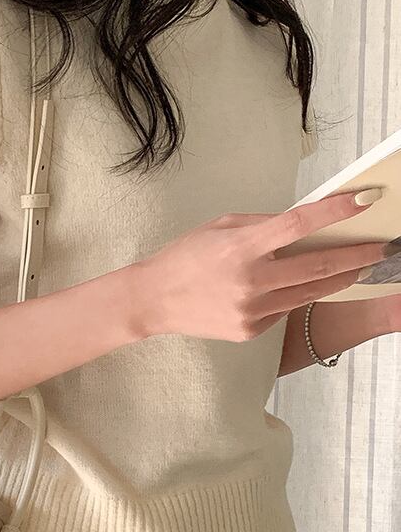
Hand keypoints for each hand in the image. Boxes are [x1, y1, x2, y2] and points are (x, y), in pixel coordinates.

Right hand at [128, 189, 390, 341]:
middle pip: (319, 267)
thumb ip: (265, 224)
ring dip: (338, 279)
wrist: (153, 301)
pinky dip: (292, 295)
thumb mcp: (222, 226)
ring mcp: (252, 311)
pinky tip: (288, 287)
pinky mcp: (250, 330)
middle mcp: (251, 282)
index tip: (364, 201)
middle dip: (356, 256)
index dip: (335, 212)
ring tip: (359, 266)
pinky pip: (284, 309)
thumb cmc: (186, 257)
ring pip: (309, 293)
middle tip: (383, 247)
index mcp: (242, 248)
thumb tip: (306, 222)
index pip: (299, 225)